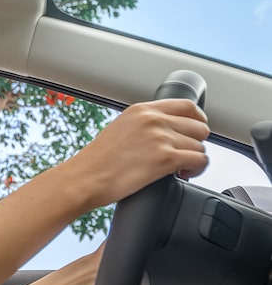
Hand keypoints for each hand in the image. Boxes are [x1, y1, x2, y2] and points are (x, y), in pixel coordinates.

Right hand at [62, 99, 209, 208]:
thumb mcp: (120, 129)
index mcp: (142, 110)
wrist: (84, 178)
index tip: (195, 131)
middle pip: (198, 126)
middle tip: (183, 154)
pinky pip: (200, 160)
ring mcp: (160, 138)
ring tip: (180, 167)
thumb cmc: (96, 161)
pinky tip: (184, 174)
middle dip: (195, 142)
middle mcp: (153, 120)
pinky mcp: (165, 158)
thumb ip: (144, 124)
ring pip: (200, 145)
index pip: (187, 106)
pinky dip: (197, 169)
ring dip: (194, 158)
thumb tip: (166, 132)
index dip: (197, 120)